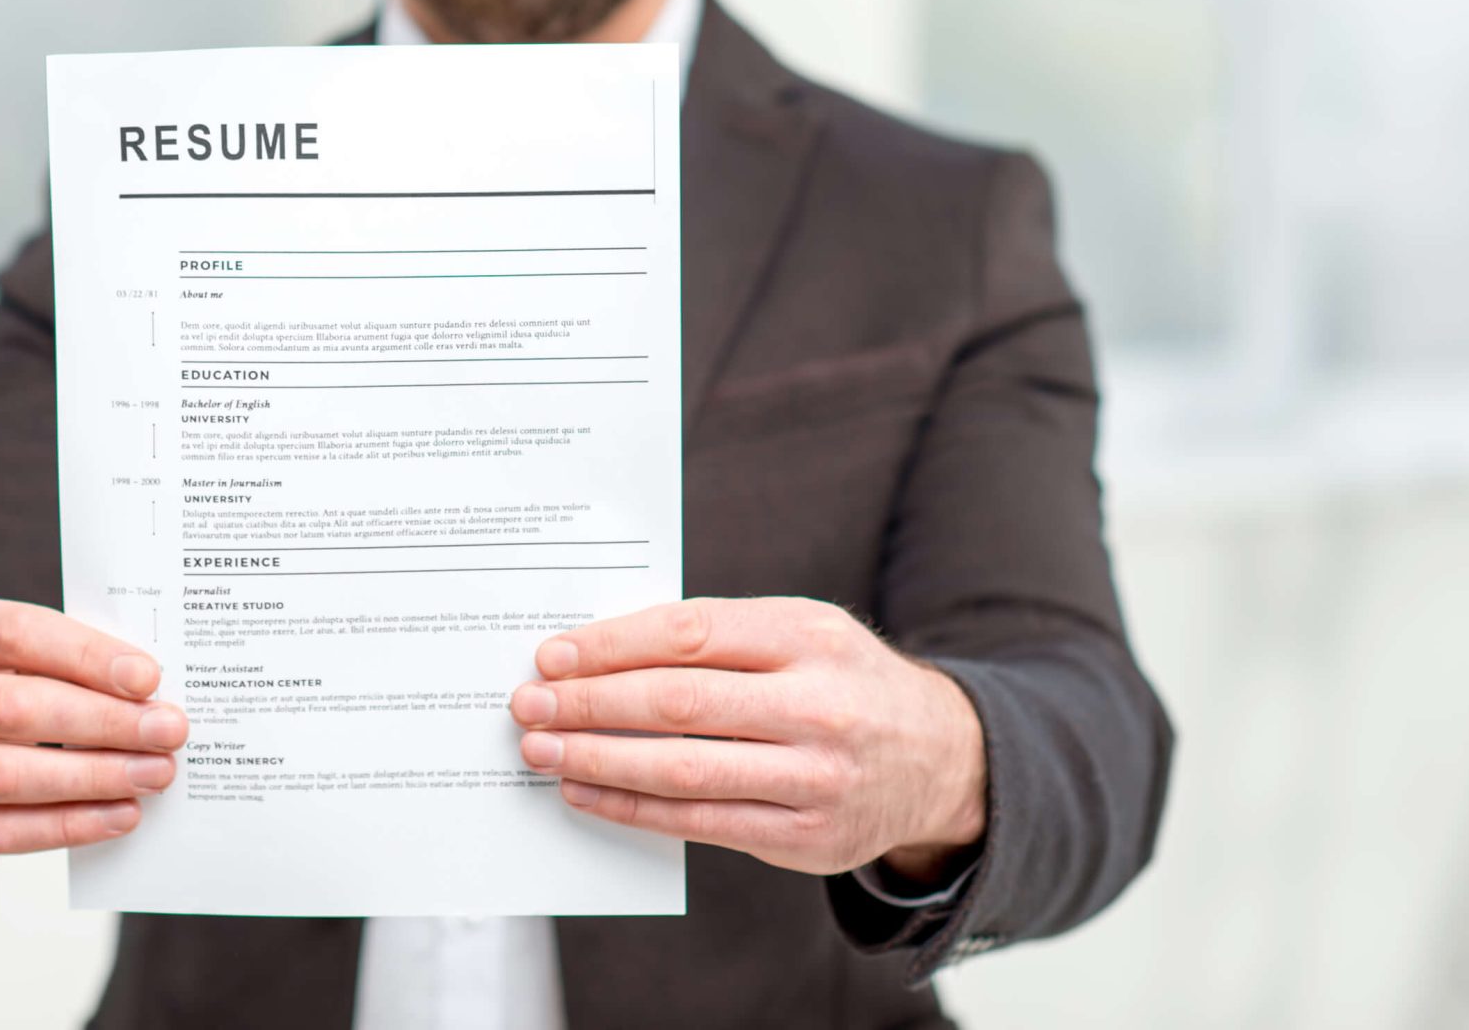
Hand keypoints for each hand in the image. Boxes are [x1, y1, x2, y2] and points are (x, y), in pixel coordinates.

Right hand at [0, 596, 187, 877]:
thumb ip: (58, 661)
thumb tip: (148, 690)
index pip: (14, 633)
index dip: (86, 655)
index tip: (149, 678)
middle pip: (14, 706)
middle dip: (103, 721)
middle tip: (168, 731)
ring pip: (6, 775)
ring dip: (93, 777)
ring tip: (154, 774)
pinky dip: (68, 826)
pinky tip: (118, 815)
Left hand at [507, 596, 985, 879]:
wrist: (940, 758)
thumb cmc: (840, 680)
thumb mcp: (799, 631)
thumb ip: (716, 635)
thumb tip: (598, 651)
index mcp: (808, 636)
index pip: (690, 635)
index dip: (611, 646)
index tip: (552, 656)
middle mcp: (819, 706)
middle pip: (679, 704)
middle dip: (590, 704)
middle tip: (528, 704)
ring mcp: (816, 778)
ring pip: (684, 770)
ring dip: (598, 760)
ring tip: (542, 750)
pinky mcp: (806, 838)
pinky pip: (700, 823)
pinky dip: (632, 807)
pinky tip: (586, 791)